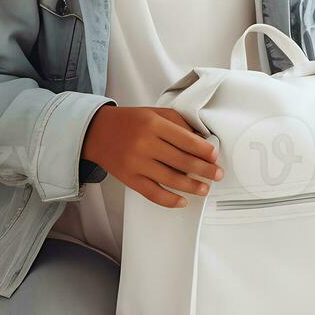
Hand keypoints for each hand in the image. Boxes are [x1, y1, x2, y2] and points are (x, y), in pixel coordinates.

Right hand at [81, 104, 222, 207]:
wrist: (97, 131)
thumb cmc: (130, 121)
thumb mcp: (154, 113)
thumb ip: (178, 123)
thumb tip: (201, 140)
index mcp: (153, 124)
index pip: (185, 140)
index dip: (203, 150)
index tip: (214, 156)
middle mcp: (145, 143)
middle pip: (182, 161)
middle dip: (204, 170)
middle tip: (217, 174)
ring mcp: (136, 163)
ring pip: (170, 179)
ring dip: (192, 187)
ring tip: (205, 188)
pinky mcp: (129, 178)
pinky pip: (153, 193)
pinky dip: (170, 200)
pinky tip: (183, 201)